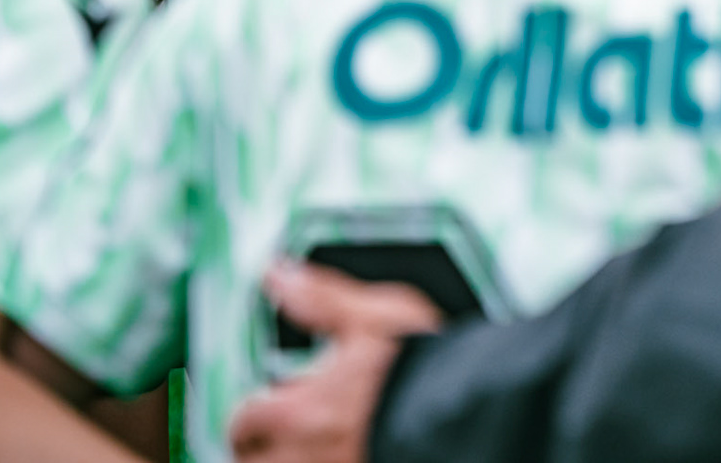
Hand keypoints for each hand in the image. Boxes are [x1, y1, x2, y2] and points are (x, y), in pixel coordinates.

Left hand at [229, 261, 441, 462]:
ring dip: (291, 458)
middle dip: (265, 447)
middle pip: (255, 462)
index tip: (265, 404)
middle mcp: (305, 458)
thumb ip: (322, 298)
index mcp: (299, 413)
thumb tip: (279, 276)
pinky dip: (330, 462)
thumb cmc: (425, 367)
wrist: (474, 411)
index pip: (245, 421)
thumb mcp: (375, 316)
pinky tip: (350, 450)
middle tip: (284, 433)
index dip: (253, 411)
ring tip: (311, 446)